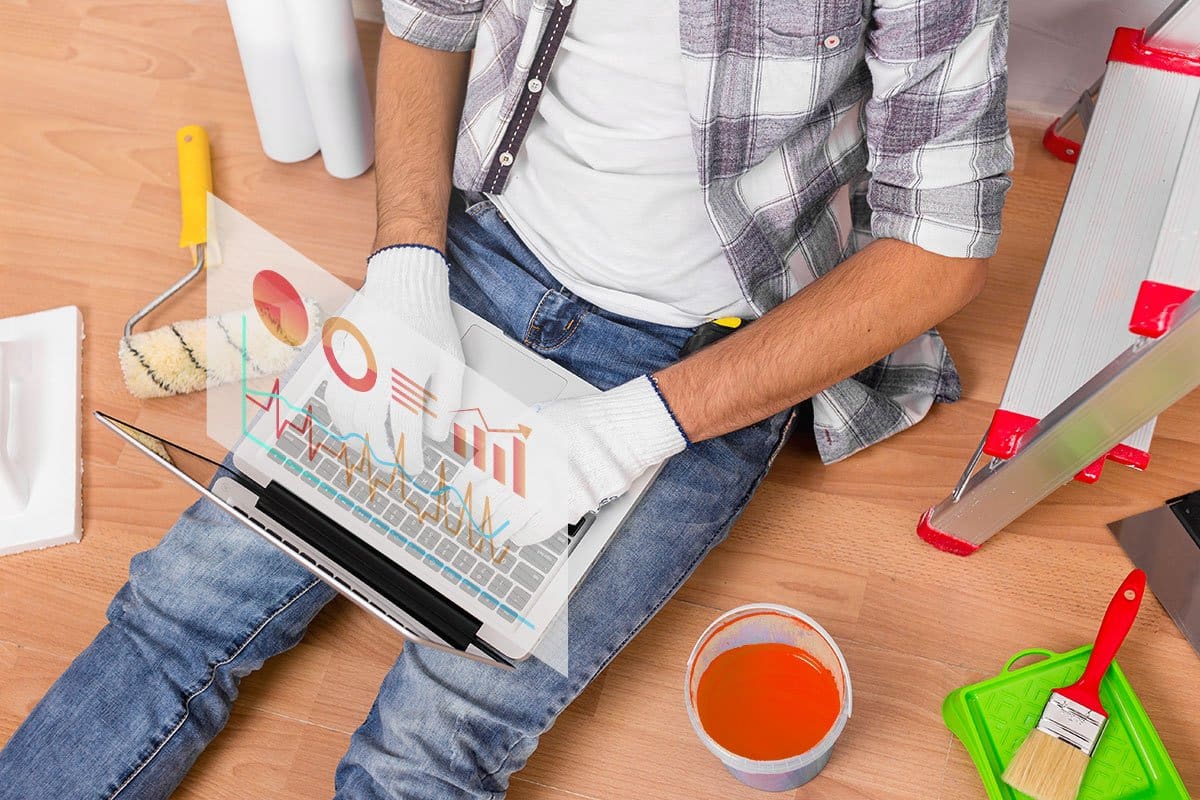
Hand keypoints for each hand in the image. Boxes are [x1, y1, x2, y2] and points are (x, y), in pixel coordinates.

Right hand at [324, 245, 463, 470]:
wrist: (402, 284)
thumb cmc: (431, 322)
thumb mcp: (452, 362)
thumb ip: (447, 402)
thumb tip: (437, 436)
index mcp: (405, 377)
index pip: (404, 431)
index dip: (408, 456)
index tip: (413, 468)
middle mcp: (374, 375)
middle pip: (371, 429)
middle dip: (382, 454)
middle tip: (392, 465)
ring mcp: (353, 367)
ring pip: (346, 417)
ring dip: (358, 440)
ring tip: (372, 450)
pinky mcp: (340, 358)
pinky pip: (332, 397)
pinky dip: (340, 419)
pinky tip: (352, 427)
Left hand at [453, 376, 689, 547]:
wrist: (617, 431)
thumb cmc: (581, 422)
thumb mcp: (535, 418)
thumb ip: (508, 437)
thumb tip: (484, 454)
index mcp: (512, 443)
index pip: (473, 474)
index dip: (462, 491)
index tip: (457, 498)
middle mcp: (522, 467)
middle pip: (483, 501)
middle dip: (473, 513)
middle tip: (469, 519)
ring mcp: (541, 489)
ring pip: (503, 521)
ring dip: (493, 529)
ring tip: (489, 532)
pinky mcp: (562, 508)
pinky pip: (531, 532)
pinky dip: (520, 536)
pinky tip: (517, 536)